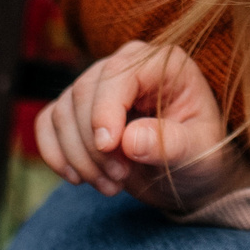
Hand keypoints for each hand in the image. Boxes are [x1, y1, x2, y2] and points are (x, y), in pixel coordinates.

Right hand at [34, 39, 245, 213]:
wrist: (190, 174)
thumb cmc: (202, 155)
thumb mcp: (200, 152)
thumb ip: (169, 143)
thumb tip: (129, 140)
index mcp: (162, 63)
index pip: (118, 74)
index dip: (105, 111)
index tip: (108, 148)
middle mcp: (127, 65)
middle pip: (83, 93)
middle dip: (94, 145)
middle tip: (120, 179)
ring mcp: (99, 86)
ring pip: (63, 112)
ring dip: (78, 157)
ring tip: (112, 186)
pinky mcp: (78, 110)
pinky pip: (48, 123)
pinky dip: (55, 153)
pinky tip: (78, 178)